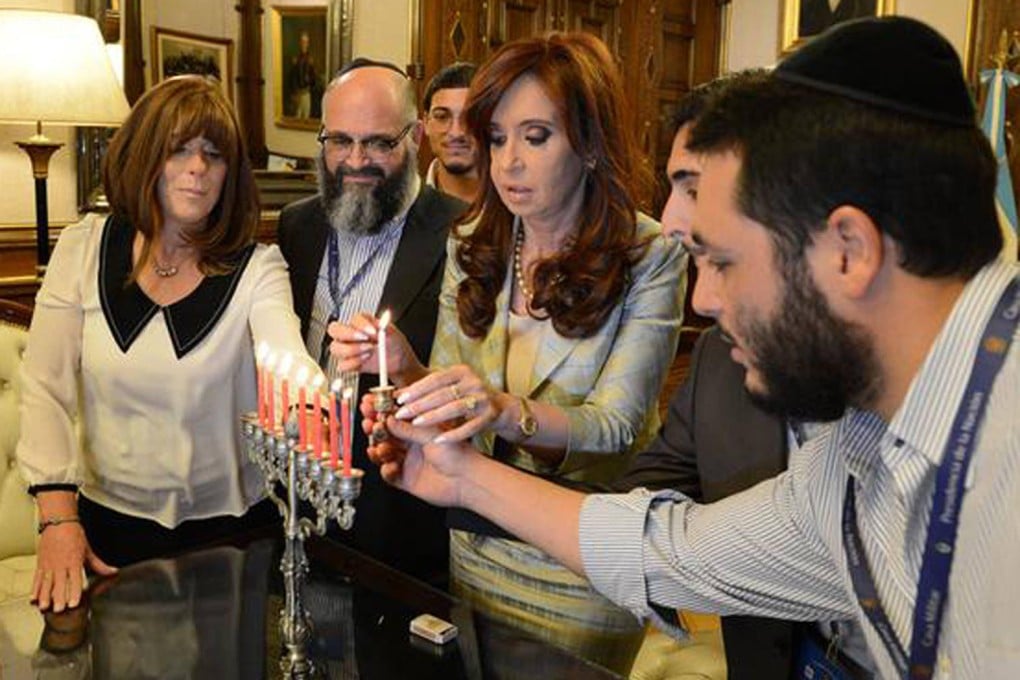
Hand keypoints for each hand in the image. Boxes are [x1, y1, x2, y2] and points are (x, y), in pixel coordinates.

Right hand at [32, 522, 115, 612]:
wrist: (58, 522)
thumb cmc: (74, 534)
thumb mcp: (88, 550)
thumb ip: (99, 564)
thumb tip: (113, 572)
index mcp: (74, 561)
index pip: (76, 580)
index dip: (75, 592)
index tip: (73, 603)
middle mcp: (61, 564)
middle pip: (60, 584)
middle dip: (58, 598)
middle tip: (58, 610)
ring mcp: (49, 565)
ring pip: (46, 583)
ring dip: (45, 596)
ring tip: (44, 607)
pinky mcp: (41, 563)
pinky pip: (37, 578)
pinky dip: (34, 589)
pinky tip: (33, 598)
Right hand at [327, 312, 424, 385]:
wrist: (398, 360)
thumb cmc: (394, 343)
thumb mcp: (393, 333)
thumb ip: (384, 327)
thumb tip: (380, 323)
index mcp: (360, 322)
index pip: (353, 319)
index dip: (361, 324)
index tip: (373, 331)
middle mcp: (349, 334)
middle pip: (334, 330)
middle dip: (348, 334)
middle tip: (364, 339)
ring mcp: (346, 348)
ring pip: (335, 348)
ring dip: (351, 350)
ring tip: (368, 351)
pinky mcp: (348, 363)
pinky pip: (341, 365)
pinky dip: (352, 363)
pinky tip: (365, 360)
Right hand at [367, 415, 479, 506]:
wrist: (467, 480)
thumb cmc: (458, 454)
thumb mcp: (432, 434)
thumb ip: (408, 428)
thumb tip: (388, 419)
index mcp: (418, 429)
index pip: (393, 418)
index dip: (380, 411)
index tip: (369, 404)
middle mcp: (412, 444)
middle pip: (385, 435)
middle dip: (374, 428)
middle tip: (368, 423)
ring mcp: (408, 461)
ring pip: (384, 454)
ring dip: (378, 449)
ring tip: (381, 447)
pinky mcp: (406, 479)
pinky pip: (389, 475)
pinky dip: (386, 470)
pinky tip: (390, 466)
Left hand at [392, 365, 506, 441]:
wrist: (500, 407)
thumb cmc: (467, 397)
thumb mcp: (450, 387)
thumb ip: (427, 390)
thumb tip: (397, 395)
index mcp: (461, 371)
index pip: (435, 379)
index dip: (416, 389)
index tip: (399, 399)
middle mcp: (473, 382)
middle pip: (442, 393)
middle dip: (419, 404)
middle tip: (401, 414)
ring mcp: (483, 399)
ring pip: (454, 408)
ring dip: (433, 417)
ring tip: (416, 424)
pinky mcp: (490, 415)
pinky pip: (469, 427)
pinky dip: (453, 434)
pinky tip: (438, 440)